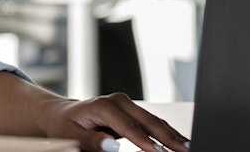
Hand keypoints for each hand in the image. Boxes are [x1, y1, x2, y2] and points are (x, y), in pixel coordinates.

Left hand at [37, 93, 188, 151]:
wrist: (61, 114)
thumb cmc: (64, 126)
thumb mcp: (70, 136)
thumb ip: (91, 141)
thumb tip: (112, 146)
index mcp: (103, 106)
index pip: (129, 127)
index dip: (145, 142)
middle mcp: (119, 101)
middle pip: (149, 121)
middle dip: (168, 137)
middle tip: (186, 150)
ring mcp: (128, 104)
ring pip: (155, 121)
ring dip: (173, 135)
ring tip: (188, 147)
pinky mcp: (133, 111)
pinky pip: (153, 123)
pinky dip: (167, 133)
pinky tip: (180, 142)